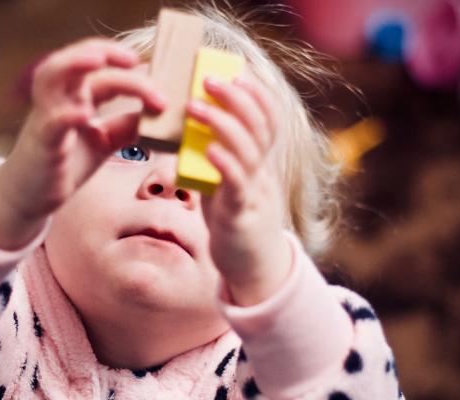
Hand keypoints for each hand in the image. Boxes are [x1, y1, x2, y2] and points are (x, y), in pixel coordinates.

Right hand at [0, 38, 165, 219]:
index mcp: (75, 95)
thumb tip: (160, 114)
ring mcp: (47, 118)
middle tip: (133, 59)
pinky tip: (85, 114)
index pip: (100, 69)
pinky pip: (51, 122)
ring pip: (50, 77)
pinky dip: (67, 114)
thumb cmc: (66, 163)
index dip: (128, 69)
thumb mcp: (104, 141)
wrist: (31, 195)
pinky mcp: (42, 143)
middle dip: (101, 50)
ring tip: (98, 59)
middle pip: (74, 59)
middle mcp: (58, 99)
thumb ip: (127, 126)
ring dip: (73, 63)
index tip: (155, 80)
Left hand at [185, 72, 292, 305]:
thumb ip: (218, 159)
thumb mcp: (227, 184)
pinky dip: (224, 163)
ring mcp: (254, 194)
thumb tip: (190, 132)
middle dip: (236, 97)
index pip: (269, 119)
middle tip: (209, 77)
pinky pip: (236, 185)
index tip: (238, 70)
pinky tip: (207, 148)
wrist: (251, 269)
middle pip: (259, 127)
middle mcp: (262, 174)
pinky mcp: (240, 216)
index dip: (257, 92)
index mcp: (260, 163)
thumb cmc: (235, 222)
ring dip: (221, 123)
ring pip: (248, 151)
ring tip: (195, 105)